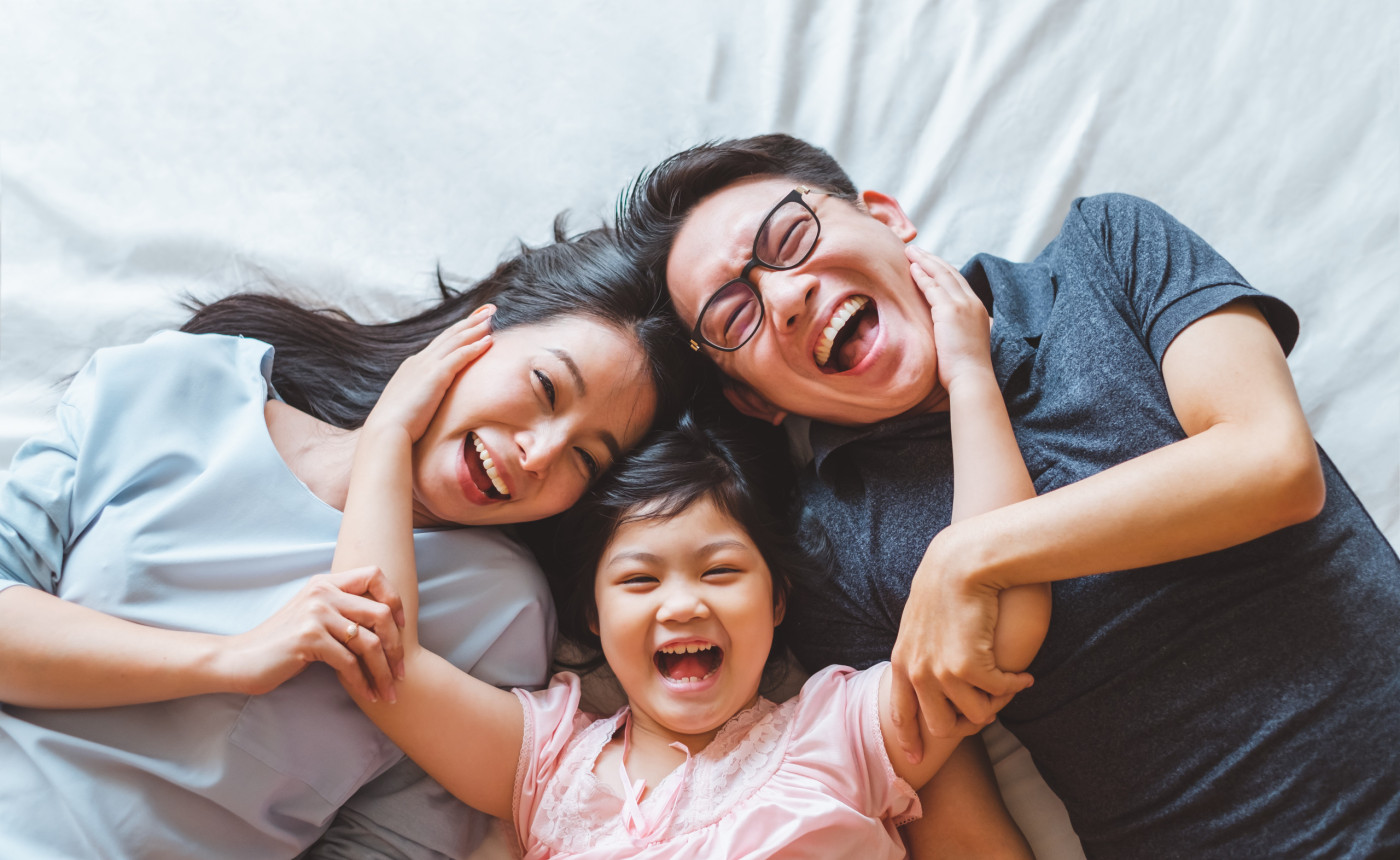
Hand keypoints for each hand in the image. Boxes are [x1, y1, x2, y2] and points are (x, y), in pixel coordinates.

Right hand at [221, 566, 405, 702]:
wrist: (239, 660)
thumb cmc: (281, 644)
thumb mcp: (313, 617)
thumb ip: (342, 611)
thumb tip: (387, 624)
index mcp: (326, 582)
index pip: (374, 574)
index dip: (395, 599)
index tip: (402, 627)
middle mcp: (323, 592)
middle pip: (381, 613)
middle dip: (397, 647)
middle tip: (401, 672)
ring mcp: (316, 614)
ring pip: (369, 642)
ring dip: (383, 672)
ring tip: (389, 693)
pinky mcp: (308, 639)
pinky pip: (349, 662)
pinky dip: (362, 683)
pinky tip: (367, 696)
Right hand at [364, 305, 495, 441]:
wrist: (385, 430)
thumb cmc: (397, 425)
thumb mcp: (409, 403)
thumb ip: (420, 396)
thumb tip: (430, 402)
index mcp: (413, 366)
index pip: (439, 343)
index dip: (457, 331)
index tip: (472, 321)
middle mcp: (419, 361)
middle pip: (449, 335)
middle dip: (470, 321)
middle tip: (489, 309)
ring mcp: (427, 366)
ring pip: (456, 340)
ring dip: (475, 328)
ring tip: (492, 317)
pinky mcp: (435, 376)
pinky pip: (459, 356)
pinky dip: (475, 347)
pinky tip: (489, 341)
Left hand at [889, 529, 1032, 760]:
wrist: (961, 562)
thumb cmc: (944, 584)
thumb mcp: (918, 621)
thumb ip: (919, 649)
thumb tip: (927, 673)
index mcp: (901, 662)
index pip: (900, 713)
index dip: (910, 739)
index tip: (916, 759)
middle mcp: (917, 673)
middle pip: (941, 726)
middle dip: (968, 723)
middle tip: (989, 709)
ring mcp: (941, 673)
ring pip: (976, 716)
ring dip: (996, 704)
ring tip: (1009, 686)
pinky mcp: (970, 667)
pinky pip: (999, 693)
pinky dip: (1015, 685)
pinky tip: (1025, 676)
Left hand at [906, 247, 993, 392]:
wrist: (971, 378)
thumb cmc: (965, 369)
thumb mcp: (965, 342)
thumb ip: (957, 329)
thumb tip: (945, 330)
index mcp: (977, 309)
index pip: (958, 282)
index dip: (942, 270)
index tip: (929, 262)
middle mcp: (972, 302)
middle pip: (950, 273)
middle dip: (932, 259)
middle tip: (916, 250)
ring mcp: (962, 305)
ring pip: (941, 275)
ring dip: (924, 261)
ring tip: (910, 252)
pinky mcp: (950, 311)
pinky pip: (933, 288)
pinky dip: (922, 276)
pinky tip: (911, 268)